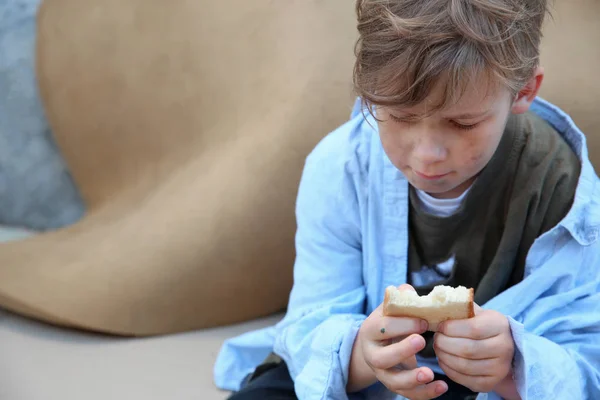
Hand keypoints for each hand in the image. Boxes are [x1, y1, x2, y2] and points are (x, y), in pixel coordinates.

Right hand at [348, 284, 447, 398]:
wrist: (375, 345)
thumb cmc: (388, 322)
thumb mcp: (390, 309)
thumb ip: (400, 298)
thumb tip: (407, 289)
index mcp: (371, 331)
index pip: (384, 328)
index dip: (404, 324)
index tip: (424, 321)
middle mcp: (372, 354)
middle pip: (382, 358)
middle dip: (402, 350)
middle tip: (422, 341)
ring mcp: (382, 373)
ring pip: (393, 381)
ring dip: (412, 379)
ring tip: (430, 373)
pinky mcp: (393, 385)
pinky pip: (408, 394)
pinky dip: (425, 394)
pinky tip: (442, 387)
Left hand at [434, 305, 515, 394]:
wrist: (501, 346)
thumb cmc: (481, 325)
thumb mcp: (476, 312)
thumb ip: (459, 308)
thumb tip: (436, 306)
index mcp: (500, 325)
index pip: (473, 329)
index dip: (451, 328)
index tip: (439, 326)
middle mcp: (504, 348)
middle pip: (467, 349)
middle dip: (444, 343)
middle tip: (436, 338)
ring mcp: (499, 368)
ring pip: (464, 365)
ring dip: (444, 356)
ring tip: (438, 348)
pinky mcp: (490, 383)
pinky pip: (464, 379)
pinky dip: (448, 369)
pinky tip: (443, 360)